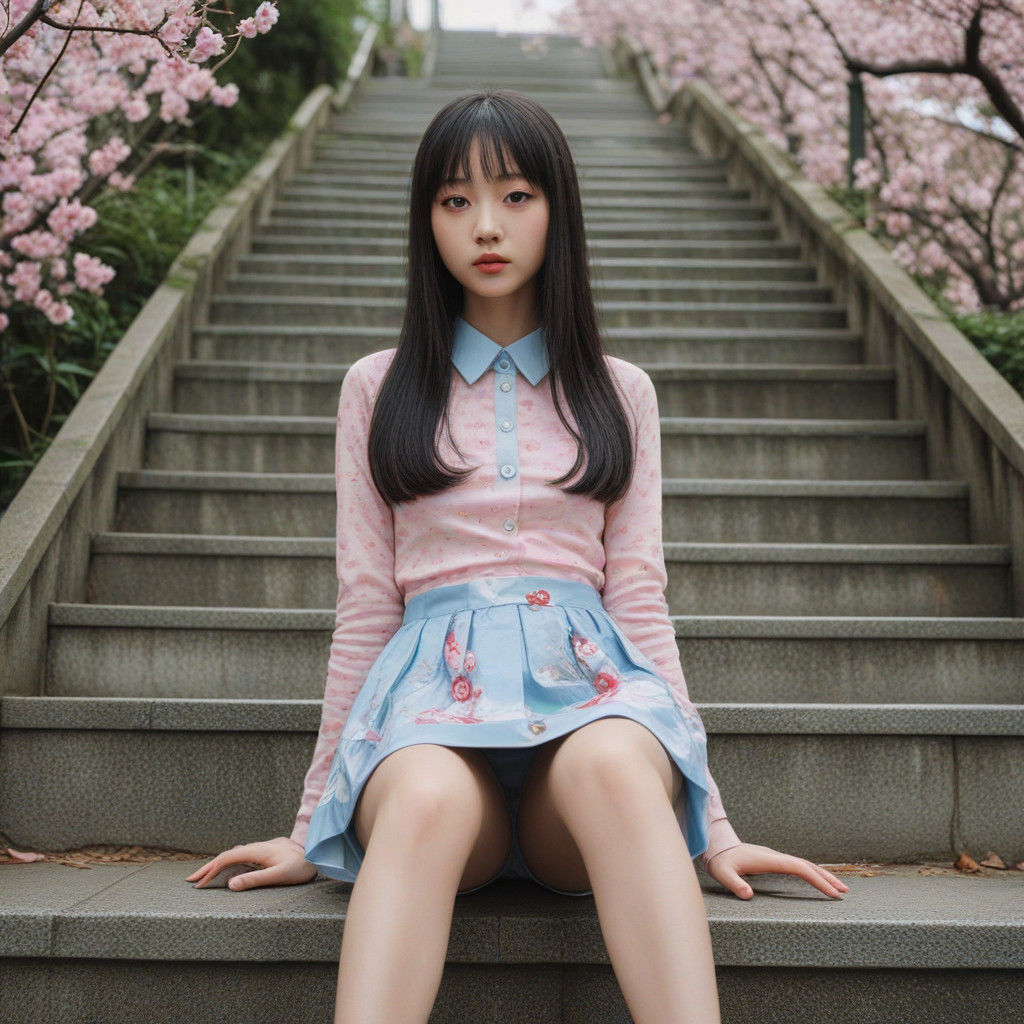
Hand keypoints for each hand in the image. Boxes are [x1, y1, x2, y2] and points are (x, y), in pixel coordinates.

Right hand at [186, 837, 317, 890]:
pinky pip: (240, 857)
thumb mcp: (279, 875)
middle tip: (190, 880)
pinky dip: (228, 864)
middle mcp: (255, 848)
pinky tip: (225, 870)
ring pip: (232, 856)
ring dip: (217, 865)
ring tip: (203, 876)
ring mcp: (259, 850)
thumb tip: (231, 884)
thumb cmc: (301, 866)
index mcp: (256, 851)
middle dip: (208, 867)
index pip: (226, 859)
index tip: (197, 884)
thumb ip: (256, 879)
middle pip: (226, 856)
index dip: (210, 871)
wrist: (316, 852)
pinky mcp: (263, 854)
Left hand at [702, 843, 850, 899]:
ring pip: (803, 864)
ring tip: (838, 887)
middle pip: (807, 865)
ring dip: (821, 874)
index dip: (817, 879)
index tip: (832, 892)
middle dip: (826, 878)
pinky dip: (810, 872)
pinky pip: (797, 866)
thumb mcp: (723, 873)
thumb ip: (734, 884)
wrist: (717, 846)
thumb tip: (747, 895)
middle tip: (845, 892)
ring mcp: (775, 857)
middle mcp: (775, 856)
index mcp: (769, 860)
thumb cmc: (720, 861)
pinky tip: (816, 879)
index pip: (799, 868)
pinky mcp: (773, 860)